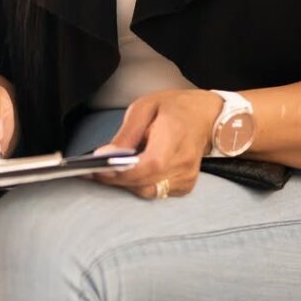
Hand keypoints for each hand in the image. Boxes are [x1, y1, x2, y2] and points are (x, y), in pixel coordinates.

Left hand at [91, 89, 222, 198]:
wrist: (205, 115)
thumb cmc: (173, 107)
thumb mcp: (144, 108)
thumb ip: (126, 134)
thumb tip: (106, 155)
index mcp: (173, 134)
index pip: (149, 164)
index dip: (122, 171)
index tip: (98, 169)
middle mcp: (183, 161)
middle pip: (145, 182)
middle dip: (117, 179)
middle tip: (95, 170)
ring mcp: (187, 176)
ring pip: (149, 191)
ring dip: (127, 183)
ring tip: (111, 171)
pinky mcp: (186, 185)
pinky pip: (157, 192)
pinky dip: (141, 185)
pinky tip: (132, 172)